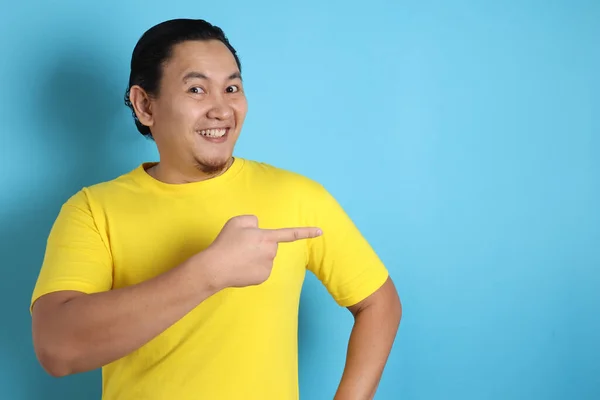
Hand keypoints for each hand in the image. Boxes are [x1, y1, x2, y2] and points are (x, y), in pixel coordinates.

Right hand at [199, 215, 321, 289]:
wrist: (216, 267)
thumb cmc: (226, 243)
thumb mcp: (237, 221)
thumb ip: (251, 220)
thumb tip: (257, 228)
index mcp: (267, 237)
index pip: (290, 233)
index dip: (306, 232)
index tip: (321, 232)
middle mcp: (271, 252)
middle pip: (271, 245)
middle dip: (261, 244)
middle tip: (242, 245)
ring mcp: (268, 266)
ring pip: (266, 257)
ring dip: (256, 256)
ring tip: (239, 257)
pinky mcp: (263, 278)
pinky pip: (261, 269)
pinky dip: (253, 268)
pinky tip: (241, 267)